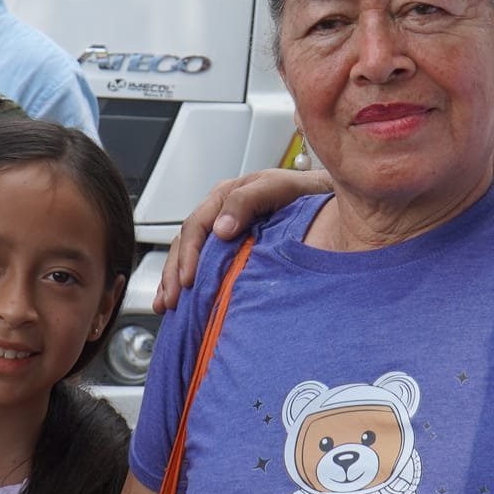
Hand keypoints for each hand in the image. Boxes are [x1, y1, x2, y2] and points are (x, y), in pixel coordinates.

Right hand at [153, 167, 330, 313]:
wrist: (327, 202)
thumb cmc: (304, 193)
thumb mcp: (278, 187)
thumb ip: (247, 201)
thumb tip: (221, 230)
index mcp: (225, 196)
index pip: (196, 226)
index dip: (189, 254)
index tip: (188, 279)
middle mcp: (219, 213)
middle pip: (185, 243)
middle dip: (174, 273)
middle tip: (171, 300)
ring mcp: (222, 232)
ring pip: (188, 256)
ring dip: (174, 281)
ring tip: (166, 305)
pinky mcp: (230, 249)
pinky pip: (202, 265)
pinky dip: (189, 283)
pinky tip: (182, 303)